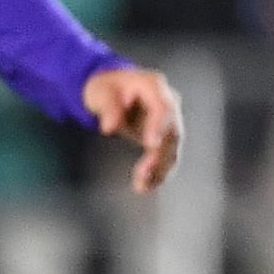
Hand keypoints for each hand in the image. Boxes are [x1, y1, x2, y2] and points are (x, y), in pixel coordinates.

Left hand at [82, 67, 182, 192]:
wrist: (113, 90)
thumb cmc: (106, 88)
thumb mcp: (100, 92)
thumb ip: (107, 107)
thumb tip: (109, 127)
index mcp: (154, 86)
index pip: (163, 107)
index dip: (159, 126)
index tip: (151, 144)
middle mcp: (169, 102)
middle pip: (172, 130)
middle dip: (160, 154)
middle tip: (144, 173)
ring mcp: (168, 119)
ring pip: (172, 147)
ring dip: (160, 168)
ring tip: (142, 186)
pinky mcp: (163, 135)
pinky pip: (166, 155)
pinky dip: (159, 172)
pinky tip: (146, 186)